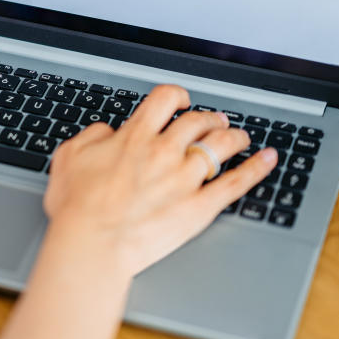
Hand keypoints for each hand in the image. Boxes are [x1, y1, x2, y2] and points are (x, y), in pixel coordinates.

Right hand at [42, 84, 276, 276]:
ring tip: (240, 136)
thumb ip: (91, 136)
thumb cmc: (77, 207)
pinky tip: (268, 159)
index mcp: (135, 137)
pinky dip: (256, 168)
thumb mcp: (69, 157)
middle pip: (198, 120)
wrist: (91, 243)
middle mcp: (164, 151)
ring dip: (234, 136)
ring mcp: (185, 179)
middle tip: (214, 121)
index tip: (182, 101)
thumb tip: (106, 131)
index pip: (165, 99)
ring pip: (221, 146)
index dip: (178, 95)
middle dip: (209, 117)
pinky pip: (236, 182)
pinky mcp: (199, 207)